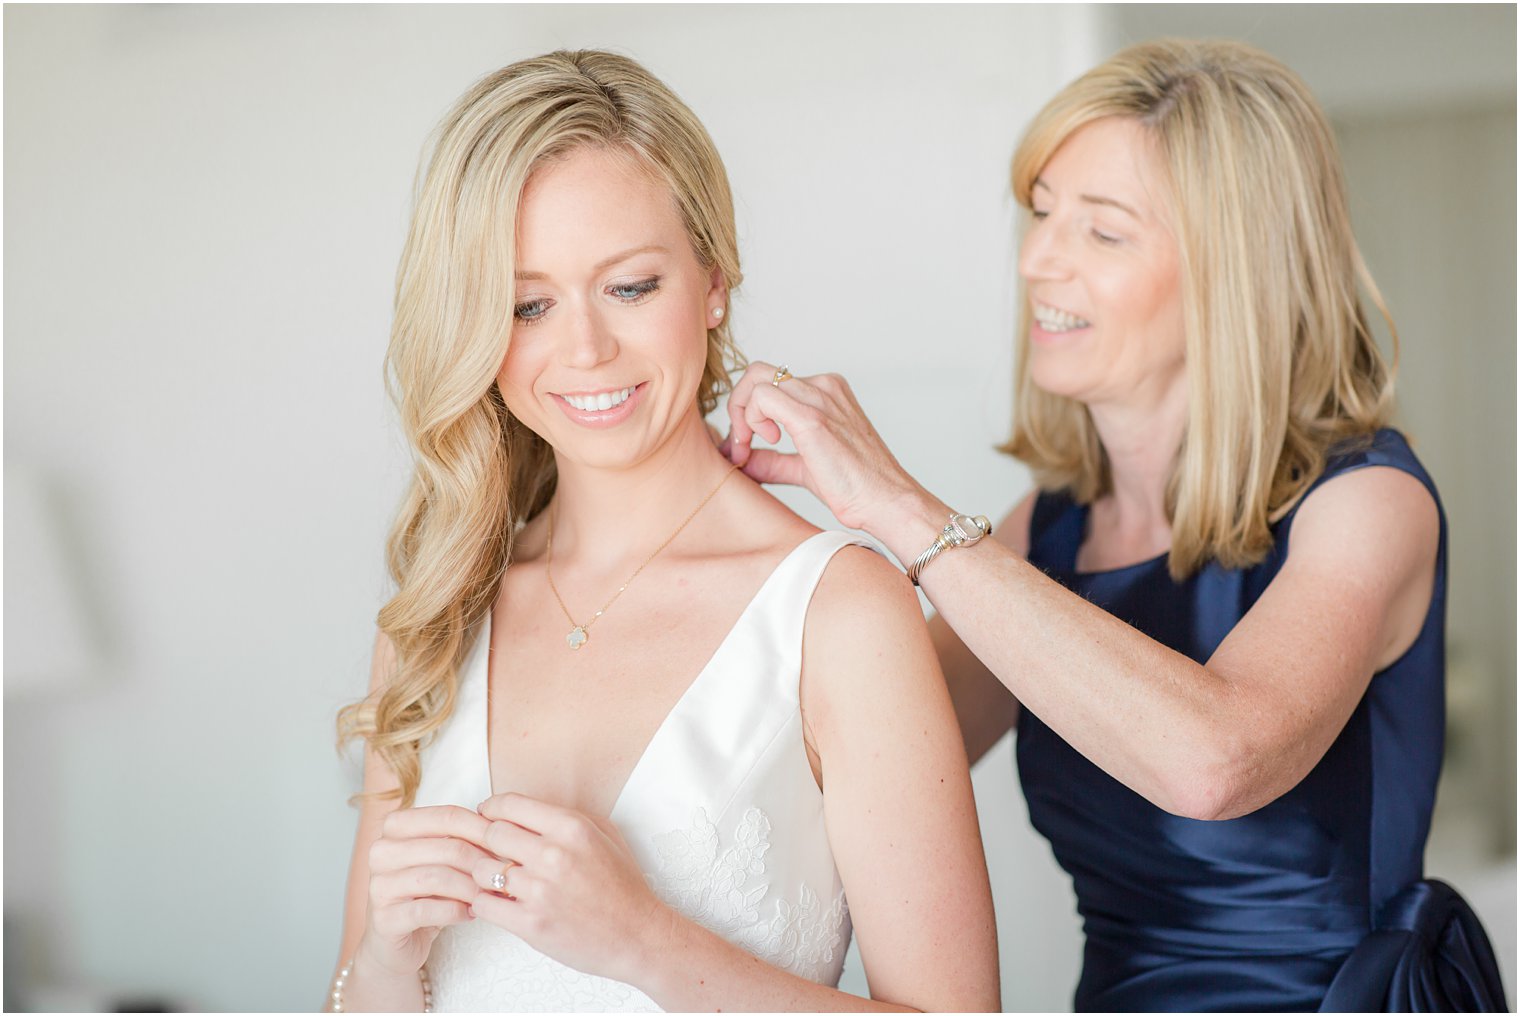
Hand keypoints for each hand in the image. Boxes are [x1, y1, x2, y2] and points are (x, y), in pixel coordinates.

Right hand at [356, 805, 495, 977]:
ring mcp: (379, 885)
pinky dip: (456, 911)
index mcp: (396, 826)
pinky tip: (471, 914)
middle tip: (504, 876)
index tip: (507, 843)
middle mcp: (382, 851)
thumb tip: (504, 831)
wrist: (395, 941)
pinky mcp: (384, 918)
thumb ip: (463, 840)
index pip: (448, 816)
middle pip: (447, 847)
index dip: (483, 828)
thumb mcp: (443, 860)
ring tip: (490, 896)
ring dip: (471, 888)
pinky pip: (428, 910)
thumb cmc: (426, 894)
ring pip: (438, 878)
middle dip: (482, 863)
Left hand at [470, 793, 672, 984]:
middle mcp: (554, 854)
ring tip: (494, 878)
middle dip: (487, 840)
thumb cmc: (623, 886)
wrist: (638, 935)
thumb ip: (566, 818)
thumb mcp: (605, 834)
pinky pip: (484, 904)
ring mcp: (541, 891)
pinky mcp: (531, 924)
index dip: (492, 808)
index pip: (511, 805)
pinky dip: (484, 902)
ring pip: (481, 869)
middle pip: (491, 834)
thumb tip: (527, 810)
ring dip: (484, 873)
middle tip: (491, 849)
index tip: (488, 814)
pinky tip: (497, 901)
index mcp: (572, 828)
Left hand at [721, 362, 922, 533]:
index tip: (745, 449)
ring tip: (749, 449)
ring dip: (740, 415)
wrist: (885, 501)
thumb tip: (741, 461)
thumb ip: (773, 461)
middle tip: (741, 445)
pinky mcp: (812, 417)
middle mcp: (823, 386)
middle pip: (758, 373)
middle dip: (737, 406)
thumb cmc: (856, 487)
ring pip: (756, 379)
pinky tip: (764, 444)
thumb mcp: (804, 468)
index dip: (747, 412)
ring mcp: (819, 397)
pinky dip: (749, 420)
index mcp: (826, 392)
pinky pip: (762, 397)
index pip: (770, 383)